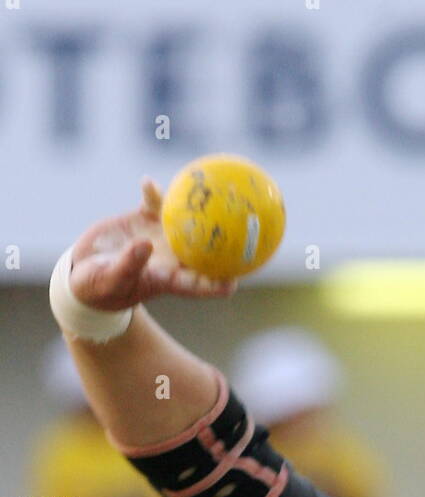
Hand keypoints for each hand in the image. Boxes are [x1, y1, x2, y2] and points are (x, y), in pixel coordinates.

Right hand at [69, 177, 237, 311]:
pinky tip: (147, 184)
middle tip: (244, 224)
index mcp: (169, 279)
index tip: (236, 277)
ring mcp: (160, 236)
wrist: (83, 272)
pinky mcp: (144, 219)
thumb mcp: (110, 279)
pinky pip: (156, 202)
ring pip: (187, 219)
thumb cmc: (99, 287)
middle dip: (227, 240)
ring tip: (211, 188)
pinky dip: (154, 194)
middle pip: (206, 249)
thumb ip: (129, 265)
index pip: (202, 284)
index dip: (221, 282)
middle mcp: (172, 257)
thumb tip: (145, 245)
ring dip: (200, 206)